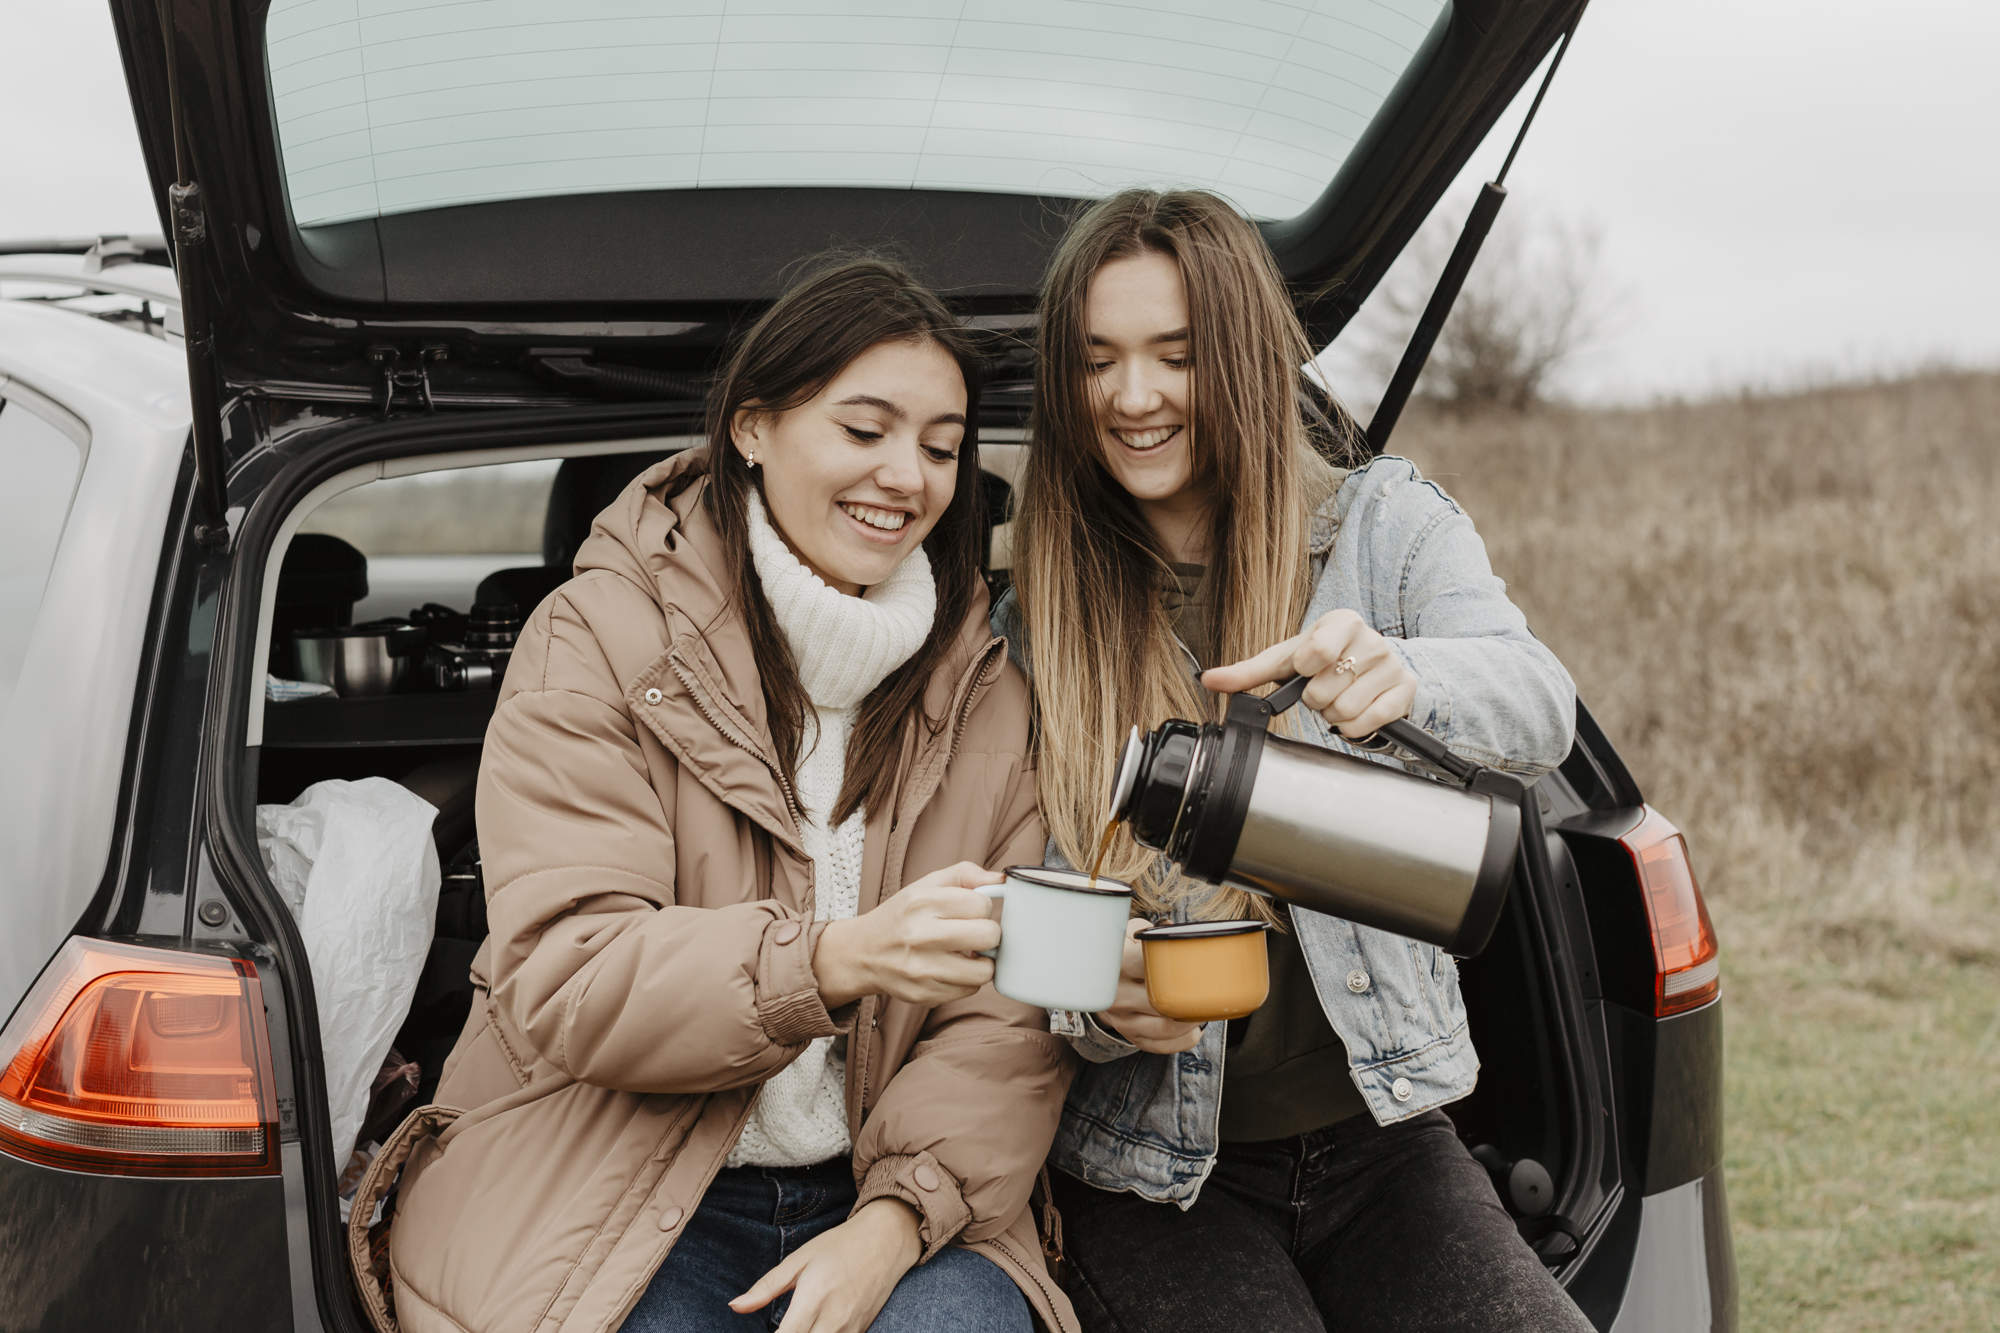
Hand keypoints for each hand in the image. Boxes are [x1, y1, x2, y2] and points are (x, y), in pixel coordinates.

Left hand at [731, 1198, 922, 1331]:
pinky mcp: (861, 1332)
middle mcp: (833, 1319)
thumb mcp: (799, 1259)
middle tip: (781, 1328)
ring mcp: (850, 1329)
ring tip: (797, 1325)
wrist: (887, 1240)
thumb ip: (766, 1287)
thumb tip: (735, 1306)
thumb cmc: (839, 1245)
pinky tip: (813, 1327)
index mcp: (813, 1298)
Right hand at [814, 862, 1002, 1007]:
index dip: (982, 907)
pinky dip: (967, 980)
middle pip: (988, 936)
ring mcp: (921, 969)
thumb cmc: (901, 916)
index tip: (969, 911)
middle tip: (974, 933)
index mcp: (921, 902)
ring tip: (967, 954)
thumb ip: (965, 875)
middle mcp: (919, 935)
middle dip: (988, 934)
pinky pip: (969, 990)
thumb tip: (1003, 880)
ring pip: (984, 971)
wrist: (862, 953)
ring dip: (982, 962)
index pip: (982, 903)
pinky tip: (952, 968)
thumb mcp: (925, 885)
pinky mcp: (924, 995)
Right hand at [1096, 920, 1203, 1053]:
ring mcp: (1122, 1019)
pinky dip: (1184, 1040)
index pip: (1150, 964)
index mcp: (1118, 963)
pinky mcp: (1131, 1036)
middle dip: (1191, 997)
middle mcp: (1117, 994)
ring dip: (1191, 1022)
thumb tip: (1174, 930)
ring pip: (1165, 1028)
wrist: (1095, 980)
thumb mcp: (1128, 933)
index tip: (1195, 961)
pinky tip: (1192, 1028)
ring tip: (1204, 1009)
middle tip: (1211, 988)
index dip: (1177, 964)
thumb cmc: (1121, 953)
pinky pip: (1162, 1045)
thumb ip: (1150, 931)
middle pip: (1162, 1001)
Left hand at [1202, 609, 1417, 740]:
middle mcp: (1372, 639)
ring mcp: (1391, 665)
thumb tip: (1208, 679)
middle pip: (1323, 691)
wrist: (1371, 668)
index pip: (1313, 653)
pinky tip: (1356, 711)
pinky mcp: (1404, 690)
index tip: (1307, 669)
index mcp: (1342, 622)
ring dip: (1333, 715)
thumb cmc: (1322, 660)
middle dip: (1316, 699)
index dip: (1304, 671)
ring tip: (1338, 698)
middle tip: (1323, 689)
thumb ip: (1248, 671)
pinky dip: (1353, 727)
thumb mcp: (1287, 660)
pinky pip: (1367, 723)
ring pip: (1344, 710)